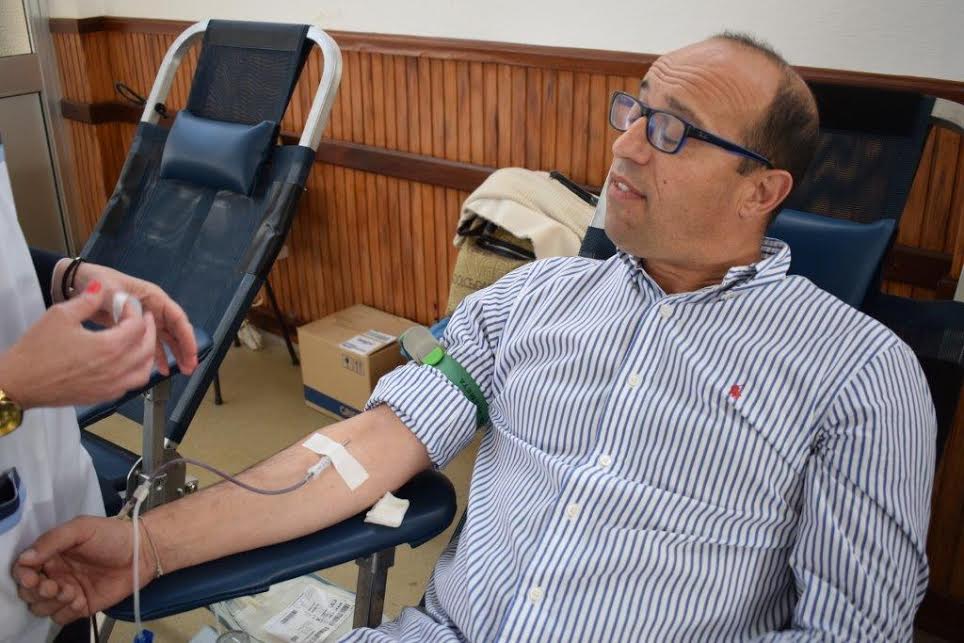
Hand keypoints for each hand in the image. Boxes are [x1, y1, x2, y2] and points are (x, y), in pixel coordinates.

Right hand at [0, 282, 157, 407]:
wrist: (19, 383)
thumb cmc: (37, 350)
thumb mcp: (60, 315)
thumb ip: (87, 300)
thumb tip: (101, 287)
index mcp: (109, 347)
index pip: (137, 326)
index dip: (135, 312)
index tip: (127, 305)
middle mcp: (116, 369)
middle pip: (147, 348)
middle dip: (148, 330)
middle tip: (143, 318)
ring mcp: (112, 386)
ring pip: (144, 370)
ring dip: (147, 353)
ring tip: (141, 340)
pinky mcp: (103, 397)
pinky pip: (131, 385)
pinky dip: (136, 371)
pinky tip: (128, 361)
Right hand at [13, 516, 151, 624]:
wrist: (142, 551)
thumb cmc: (112, 535)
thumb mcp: (82, 528)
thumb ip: (53, 540)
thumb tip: (24, 559)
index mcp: (52, 554)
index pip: (24, 569)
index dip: (23, 576)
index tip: (33, 577)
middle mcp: (55, 574)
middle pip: (28, 592)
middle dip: (36, 592)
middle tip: (54, 586)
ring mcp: (67, 591)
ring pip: (41, 607)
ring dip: (51, 603)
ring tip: (72, 591)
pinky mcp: (81, 606)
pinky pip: (61, 617)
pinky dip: (66, 612)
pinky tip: (81, 600)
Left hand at [69, 262, 197, 376]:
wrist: (75, 282)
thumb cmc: (96, 280)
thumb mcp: (108, 289)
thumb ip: (120, 303)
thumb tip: (130, 317)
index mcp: (153, 297)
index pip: (176, 318)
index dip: (186, 336)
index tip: (191, 353)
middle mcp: (153, 309)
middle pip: (175, 330)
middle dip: (184, 349)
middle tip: (190, 367)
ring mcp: (144, 320)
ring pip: (165, 339)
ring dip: (174, 355)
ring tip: (181, 371)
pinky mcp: (132, 330)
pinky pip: (149, 345)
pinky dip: (156, 357)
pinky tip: (160, 370)